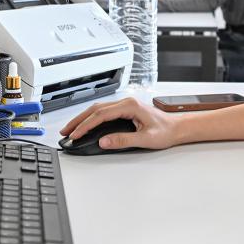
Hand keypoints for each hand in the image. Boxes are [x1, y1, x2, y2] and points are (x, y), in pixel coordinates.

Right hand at [60, 97, 182, 150]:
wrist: (177, 128)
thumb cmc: (166, 131)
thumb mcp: (145, 139)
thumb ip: (124, 140)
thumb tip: (104, 141)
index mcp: (130, 106)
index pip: (101, 115)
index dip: (86, 125)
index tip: (76, 134)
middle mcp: (126, 102)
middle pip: (96, 109)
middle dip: (79, 120)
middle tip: (66, 131)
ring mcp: (125, 105)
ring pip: (98, 109)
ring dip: (83, 119)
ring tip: (71, 129)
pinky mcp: (125, 110)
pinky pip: (103, 112)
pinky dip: (91, 118)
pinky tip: (85, 125)